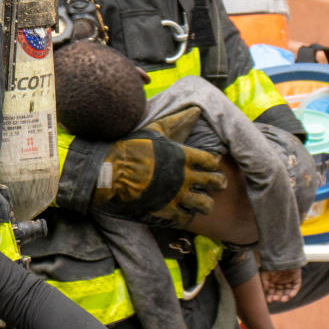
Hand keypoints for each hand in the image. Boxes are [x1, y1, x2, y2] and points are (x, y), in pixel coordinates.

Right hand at [92, 109, 226, 228]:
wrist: (111, 170)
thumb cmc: (132, 147)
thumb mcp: (155, 130)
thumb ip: (177, 122)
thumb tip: (197, 110)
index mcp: (184, 156)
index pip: (213, 161)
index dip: (213, 163)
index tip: (208, 165)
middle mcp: (185, 176)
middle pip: (216, 182)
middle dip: (217, 183)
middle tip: (213, 183)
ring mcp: (176, 194)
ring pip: (205, 204)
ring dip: (204, 202)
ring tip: (198, 200)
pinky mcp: (165, 209)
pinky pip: (185, 217)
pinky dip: (184, 215)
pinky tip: (180, 209)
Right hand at [261, 268, 301, 302]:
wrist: (281, 256)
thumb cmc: (271, 265)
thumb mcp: (265, 275)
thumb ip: (265, 284)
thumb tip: (265, 293)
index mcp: (274, 282)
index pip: (273, 291)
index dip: (271, 296)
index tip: (269, 300)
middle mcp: (281, 282)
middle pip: (280, 293)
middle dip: (278, 296)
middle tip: (276, 299)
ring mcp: (289, 281)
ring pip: (288, 291)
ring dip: (286, 296)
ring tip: (283, 299)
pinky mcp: (296, 279)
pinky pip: (296, 287)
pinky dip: (293, 292)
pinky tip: (290, 295)